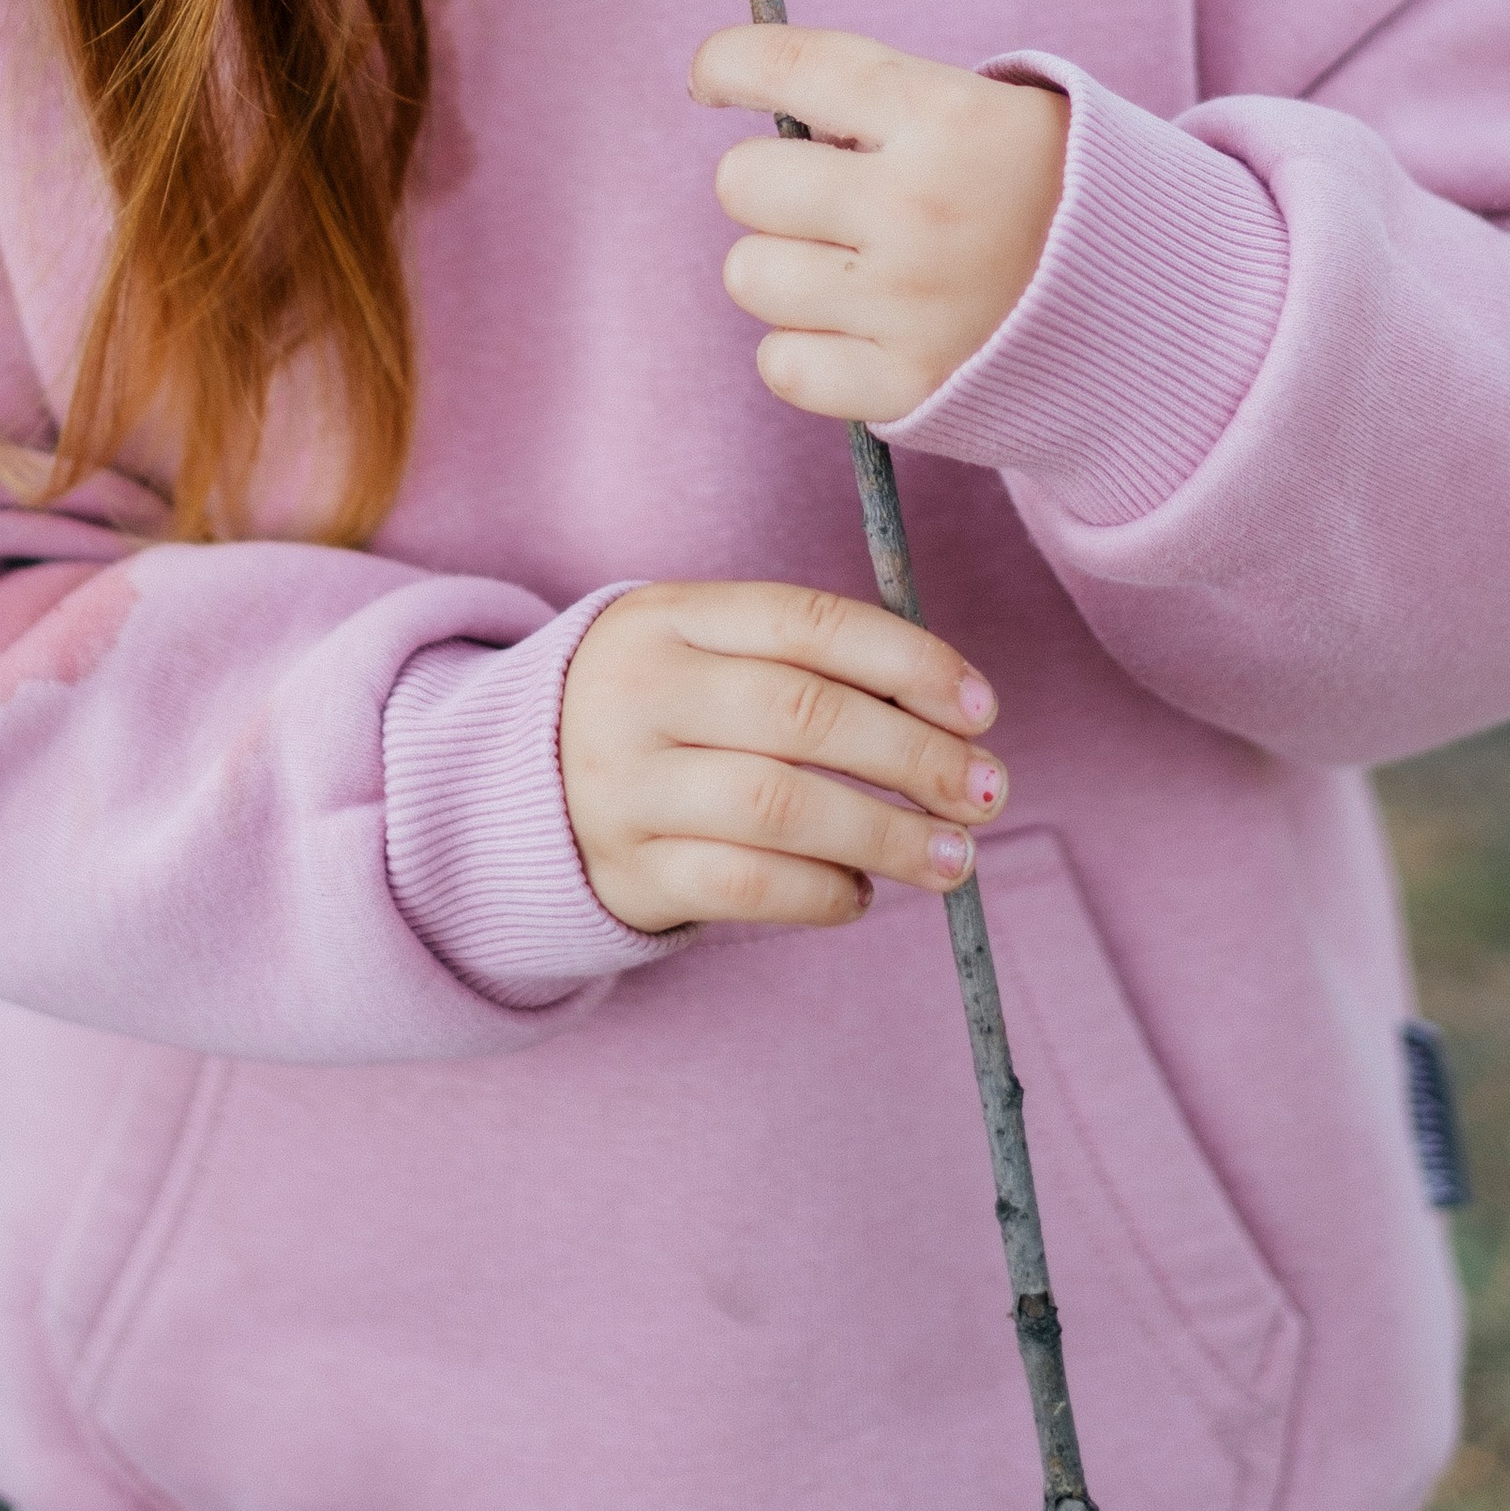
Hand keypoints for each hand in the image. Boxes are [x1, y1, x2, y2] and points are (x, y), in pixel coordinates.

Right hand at [560, 578, 1005, 933]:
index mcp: (670, 617)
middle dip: (914, 756)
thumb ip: (808, 665)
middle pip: (801, 716)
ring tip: (953, 857)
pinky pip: (744, 887)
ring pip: (778, 807)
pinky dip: (821, 893)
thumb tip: (955, 716)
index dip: (908, 661)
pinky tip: (862, 893)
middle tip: (988, 792)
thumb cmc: (667, 709)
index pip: (806, 622)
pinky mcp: (628, 871)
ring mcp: (625, 785)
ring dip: (886, 835)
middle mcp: (639, 692)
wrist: (521, 783)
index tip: (982, 708)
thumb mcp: (707, 652)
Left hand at [691, 26, 1067, 422]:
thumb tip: (767, 111)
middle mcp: (919, 207)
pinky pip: (781, 366)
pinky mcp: (907, 387)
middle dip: (770, 183)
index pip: (789, 67)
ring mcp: (911, 304)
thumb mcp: (990, 110)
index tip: (711, 77)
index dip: (726, 63)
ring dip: (782, 266)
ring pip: (748, 275)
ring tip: (847, 266)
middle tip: (824, 198)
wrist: (1158, 304)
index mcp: (944, 116)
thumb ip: (881, 103)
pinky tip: (852, 328)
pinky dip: (802, 350)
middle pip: (744, 182)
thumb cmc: (1047, 190)